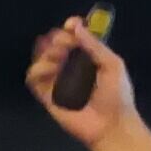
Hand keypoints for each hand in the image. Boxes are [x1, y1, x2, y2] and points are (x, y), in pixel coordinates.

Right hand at [24, 16, 140, 147]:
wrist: (111, 125)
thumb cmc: (117, 95)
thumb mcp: (113, 64)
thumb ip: (95, 45)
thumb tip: (76, 26)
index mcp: (87, 57)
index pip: (73, 36)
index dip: (70, 28)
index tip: (71, 25)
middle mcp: (70, 66)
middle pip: (54, 43)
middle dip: (57, 39)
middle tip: (66, 45)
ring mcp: (57, 80)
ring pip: (40, 58)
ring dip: (46, 53)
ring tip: (59, 59)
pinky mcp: (47, 95)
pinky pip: (33, 78)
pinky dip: (37, 70)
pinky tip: (49, 70)